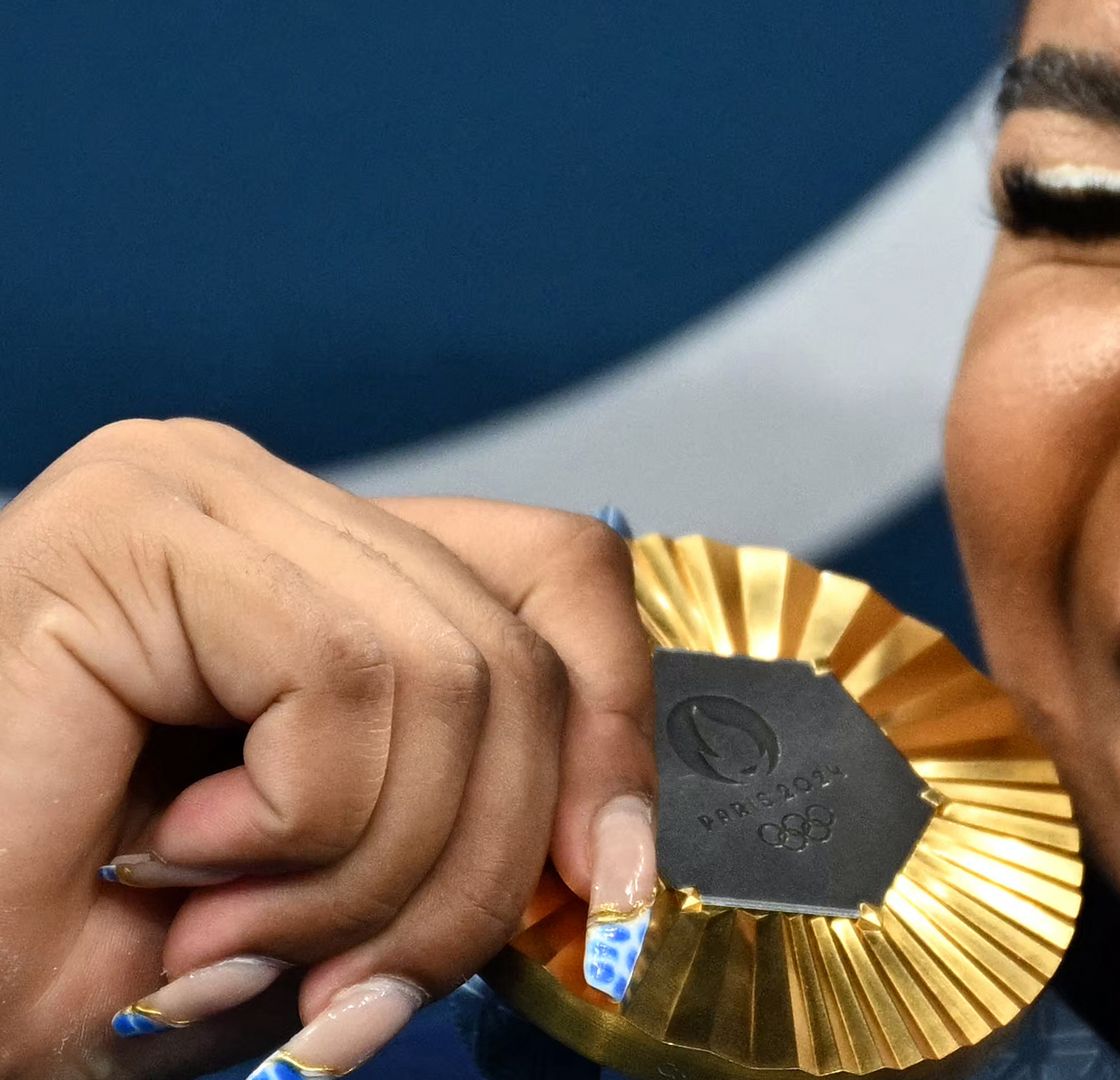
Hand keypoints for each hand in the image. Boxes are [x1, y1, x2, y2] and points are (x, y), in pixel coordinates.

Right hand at [0, 419, 656, 1078]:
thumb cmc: (62, 938)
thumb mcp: (321, 892)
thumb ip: (456, 832)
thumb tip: (611, 858)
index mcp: (318, 565)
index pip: (555, 580)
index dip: (611, 735)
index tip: (604, 887)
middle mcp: (267, 502)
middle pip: (520, 655)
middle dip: (472, 869)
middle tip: (352, 987)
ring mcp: (203, 495)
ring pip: (455, 675)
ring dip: (368, 870)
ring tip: (234, 931)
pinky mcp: (137, 528)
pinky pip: (348, 680)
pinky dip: (297, 824)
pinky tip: (178, 861)